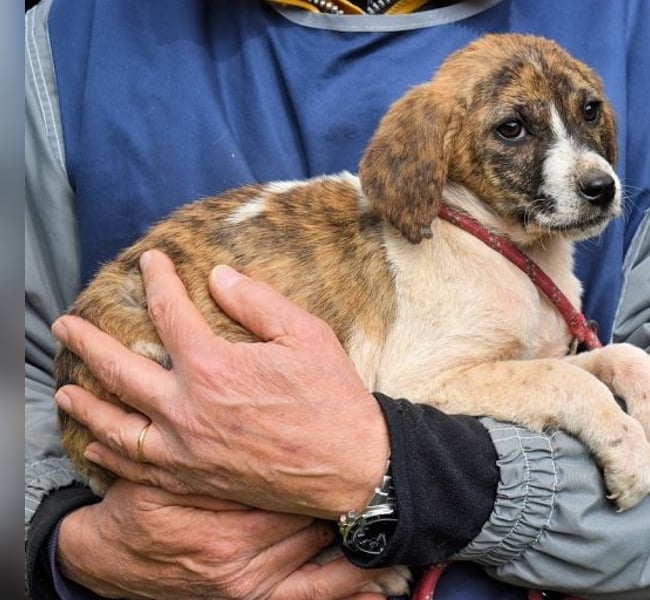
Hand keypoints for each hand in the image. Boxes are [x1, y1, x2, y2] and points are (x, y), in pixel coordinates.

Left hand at [52, 249, 389, 518]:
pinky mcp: (192, 479)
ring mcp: (184, 449)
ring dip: (84, 403)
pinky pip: (136, 467)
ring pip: (115, 424)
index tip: (150, 262)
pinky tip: (97, 444)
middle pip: (119, 369)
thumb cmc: (332, 398)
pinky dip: (109, 453)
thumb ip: (256, 301)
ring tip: (63, 389)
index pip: (169, 312)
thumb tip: (217, 276)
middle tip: (67, 325)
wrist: (351, 466)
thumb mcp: (305, 334)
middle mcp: (186, 408)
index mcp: (213, 366)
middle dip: (88, 342)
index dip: (157, 281)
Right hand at [57, 479, 393, 598]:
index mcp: (224, 524)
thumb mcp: (166, 475)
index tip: (364, 464)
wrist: (109, 557)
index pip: (294, 497)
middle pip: (313, 531)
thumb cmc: (141, 505)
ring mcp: (246, 587)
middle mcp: (240, 562)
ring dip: (362, 559)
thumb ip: (214, 460)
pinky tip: (379, 590)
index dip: (330, 481)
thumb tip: (259, 434)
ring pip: (320, 570)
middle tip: (391, 495)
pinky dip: (344, 594)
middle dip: (350, 512)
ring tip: (404, 547)